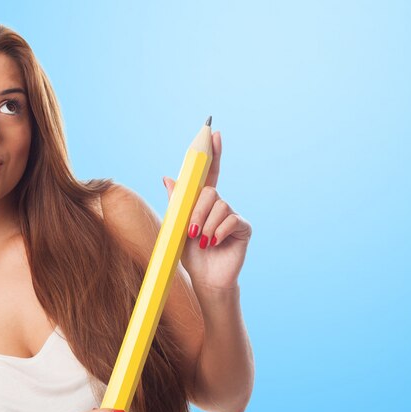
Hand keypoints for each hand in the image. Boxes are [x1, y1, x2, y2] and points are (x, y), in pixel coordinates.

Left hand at [163, 130, 251, 290]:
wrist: (203, 280)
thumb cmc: (190, 255)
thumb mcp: (177, 227)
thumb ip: (177, 202)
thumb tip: (167, 177)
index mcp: (203, 203)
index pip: (209, 173)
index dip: (212, 153)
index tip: (213, 132)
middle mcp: (220, 206)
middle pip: (210, 191)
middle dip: (197, 211)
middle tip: (190, 231)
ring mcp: (233, 216)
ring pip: (220, 206)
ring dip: (206, 225)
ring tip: (202, 242)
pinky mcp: (243, 228)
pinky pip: (231, 220)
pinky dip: (218, 232)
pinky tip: (214, 244)